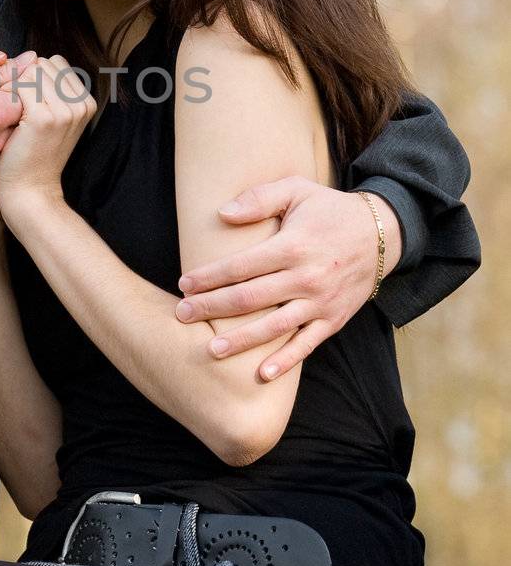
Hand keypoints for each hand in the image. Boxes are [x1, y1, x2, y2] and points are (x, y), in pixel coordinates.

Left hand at [0, 54, 96, 222]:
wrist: (30, 194)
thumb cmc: (31, 156)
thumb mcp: (50, 120)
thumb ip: (49, 89)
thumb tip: (31, 56)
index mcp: (86, 101)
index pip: (53, 62)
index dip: (31, 78)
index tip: (24, 104)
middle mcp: (80, 103)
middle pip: (41, 63)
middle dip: (21, 79)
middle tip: (14, 110)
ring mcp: (65, 110)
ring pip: (29, 71)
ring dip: (11, 87)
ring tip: (10, 115)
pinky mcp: (43, 117)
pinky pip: (17, 85)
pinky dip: (4, 97)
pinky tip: (5, 120)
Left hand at [173, 178, 400, 378]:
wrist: (383, 234)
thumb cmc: (330, 210)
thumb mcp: (297, 190)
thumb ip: (259, 199)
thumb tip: (223, 214)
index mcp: (292, 246)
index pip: (241, 266)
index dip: (209, 277)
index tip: (184, 284)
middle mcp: (306, 277)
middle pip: (250, 298)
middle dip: (212, 307)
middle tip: (182, 314)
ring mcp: (321, 302)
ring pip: (274, 326)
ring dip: (241, 340)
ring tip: (211, 349)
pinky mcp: (334, 319)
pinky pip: (307, 345)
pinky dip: (285, 361)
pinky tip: (261, 374)